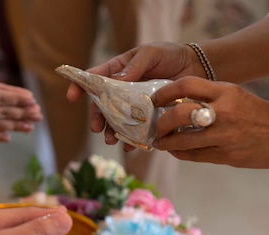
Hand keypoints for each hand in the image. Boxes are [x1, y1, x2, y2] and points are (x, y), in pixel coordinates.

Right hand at [64, 42, 198, 148]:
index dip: (80, 86)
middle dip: (97, 118)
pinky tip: (131, 146)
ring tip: (112, 140)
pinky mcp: (150, 118)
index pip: (94, 79)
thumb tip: (116, 80)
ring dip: (112, 132)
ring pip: (117, 122)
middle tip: (96, 128)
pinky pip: (138, 132)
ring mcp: (135, 106)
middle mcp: (123, 91)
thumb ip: (134, 66)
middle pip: (103, 106)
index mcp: (118, 71)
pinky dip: (133, 141)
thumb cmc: (170, 55)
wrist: (196, 68)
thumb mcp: (150, 53)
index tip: (71, 97)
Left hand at [151, 76, 268, 167]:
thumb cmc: (261, 114)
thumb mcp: (237, 96)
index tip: (156, 99)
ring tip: (159, 141)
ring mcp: (224, 136)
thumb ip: (211, 98)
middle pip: (179, 114)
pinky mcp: (226, 156)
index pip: (186, 85)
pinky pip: (194, 155)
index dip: (165, 92)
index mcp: (227, 91)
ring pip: (182, 139)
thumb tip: (178, 104)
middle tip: (155, 124)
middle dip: (161, 121)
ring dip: (166, 142)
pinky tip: (175, 150)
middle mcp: (223, 112)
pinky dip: (180, 152)